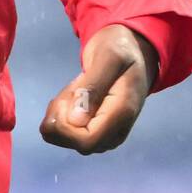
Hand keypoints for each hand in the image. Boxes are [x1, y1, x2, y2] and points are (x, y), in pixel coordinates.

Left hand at [39, 23, 158, 154]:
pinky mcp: (98, 131)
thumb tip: (75, 121)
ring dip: (61, 114)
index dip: (65, 128)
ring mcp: (107, 134)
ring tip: (74, 89)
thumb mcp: (107, 57)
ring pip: (70, 138)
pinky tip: (73, 96)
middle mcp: (116, 131)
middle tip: (70, 89)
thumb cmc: (120, 50)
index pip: (87, 141)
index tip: (62, 100)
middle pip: (76, 143)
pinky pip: (71, 133)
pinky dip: (62, 115)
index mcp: (122, 113)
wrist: (130, 52)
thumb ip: (92, 87)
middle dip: (61, 117)